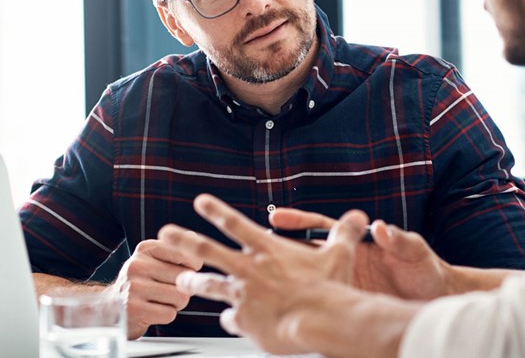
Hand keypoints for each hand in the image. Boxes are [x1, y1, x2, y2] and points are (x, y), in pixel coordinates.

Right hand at [110, 238, 201, 338]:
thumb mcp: (153, 260)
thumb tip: (192, 237)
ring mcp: (134, 287)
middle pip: (185, 277)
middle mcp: (137, 264)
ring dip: (176, 304)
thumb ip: (175, 249)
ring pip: (181, 297)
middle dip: (183, 288)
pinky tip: (153, 312)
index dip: (192, 268)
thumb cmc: (142, 282)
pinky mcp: (134, 310)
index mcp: (145, 248)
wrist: (111, 307)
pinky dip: (167, 315)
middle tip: (168, 291)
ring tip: (160, 301)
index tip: (181, 273)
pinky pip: (170, 314)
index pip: (186, 255)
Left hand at [158, 194, 368, 354]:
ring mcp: (244, 295)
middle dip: (183, 240)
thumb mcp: (339, 254)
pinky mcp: (245, 321)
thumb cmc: (330, 289)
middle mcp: (250, 269)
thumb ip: (344, 233)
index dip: (216, 210)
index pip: (235, 224)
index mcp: (268, 250)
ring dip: (193, 283)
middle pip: (207, 250)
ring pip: (209, 286)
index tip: (200, 202)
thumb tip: (359, 217)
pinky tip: (229, 323)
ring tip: (181, 282)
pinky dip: (230, 321)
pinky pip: (231, 320)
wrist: (321, 320)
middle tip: (165, 234)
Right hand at [270, 208, 448, 299]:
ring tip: (256, 283)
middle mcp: (346, 263)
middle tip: (252, 248)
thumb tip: (382, 228)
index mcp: (358, 244)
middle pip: (304, 254)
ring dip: (284, 281)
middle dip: (277, 251)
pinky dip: (303, 309)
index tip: (276, 218)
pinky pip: (322, 306)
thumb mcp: (414, 251)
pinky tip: (283, 314)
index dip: (298, 222)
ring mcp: (345, 284)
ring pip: (307, 281)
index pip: (321, 228)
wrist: (437, 299)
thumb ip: (399, 239)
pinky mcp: (348, 305)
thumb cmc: (427, 271)